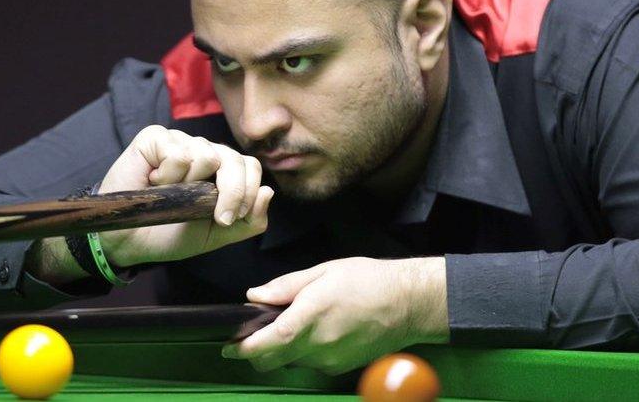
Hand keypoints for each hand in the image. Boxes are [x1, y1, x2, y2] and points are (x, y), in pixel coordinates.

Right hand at [97, 125, 272, 265]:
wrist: (128, 242)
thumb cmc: (170, 233)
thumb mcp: (216, 235)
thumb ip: (248, 220)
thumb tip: (268, 191)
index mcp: (221, 171)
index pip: (250, 167)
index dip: (247, 192)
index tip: (228, 219)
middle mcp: (204, 152)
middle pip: (235, 158)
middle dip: (232, 191)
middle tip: (217, 217)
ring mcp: (180, 142)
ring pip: (207, 154)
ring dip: (190, 186)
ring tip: (170, 195)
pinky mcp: (155, 137)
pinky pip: (178, 151)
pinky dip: (169, 175)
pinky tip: (154, 182)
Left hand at [222, 257, 448, 374]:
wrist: (409, 303)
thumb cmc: (369, 281)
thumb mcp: (324, 271)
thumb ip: (286, 286)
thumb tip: (255, 296)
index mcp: (312, 314)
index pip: (268, 341)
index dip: (244, 348)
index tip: (229, 346)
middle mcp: (319, 343)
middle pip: (272, 360)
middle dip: (256, 353)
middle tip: (250, 337)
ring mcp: (330, 359)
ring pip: (290, 361)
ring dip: (283, 349)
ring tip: (294, 324)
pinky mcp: (341, 367)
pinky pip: (311, 363)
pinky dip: (304, 351)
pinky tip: (317, 332)